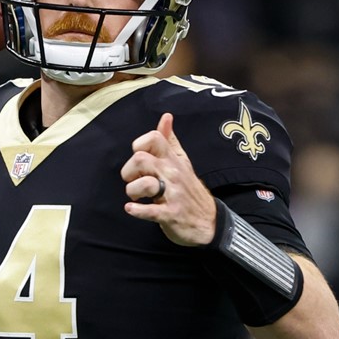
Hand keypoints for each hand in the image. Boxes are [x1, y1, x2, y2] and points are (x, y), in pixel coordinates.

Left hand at [120, 113, 217, 245]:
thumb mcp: (181, 162)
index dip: (139, 145)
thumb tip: (165, 117)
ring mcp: (173, 194)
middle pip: (140, 159)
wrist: (209, 222)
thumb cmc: (189, 190)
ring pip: (145, 184)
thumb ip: (169, 141)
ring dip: (133, 191)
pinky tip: (131, 208)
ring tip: (136, 197)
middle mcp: (173, 174)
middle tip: (133, 180)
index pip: (153, 138)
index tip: (138, 159)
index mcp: (173, 160)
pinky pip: (150, 211)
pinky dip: (137, 211)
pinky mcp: (171, 214)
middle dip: (129, 170)